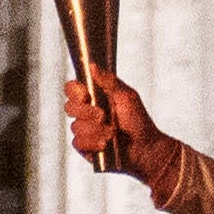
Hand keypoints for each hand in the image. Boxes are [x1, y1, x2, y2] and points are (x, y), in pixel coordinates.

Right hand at [60, 73, 182, 181]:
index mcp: (94, 96)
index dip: (74, 91)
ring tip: (112, 133)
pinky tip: (106, 144)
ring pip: (75, 126)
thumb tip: (92, 65)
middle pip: (69, 107)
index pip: (72, 89)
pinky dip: (93, 143)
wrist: (145, 148)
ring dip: (96, 130)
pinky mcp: (85, 147)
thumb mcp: (126, 96)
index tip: (86, 95)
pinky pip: (78, 142)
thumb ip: (108, 81)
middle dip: (87, 112)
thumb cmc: (138, 120)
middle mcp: (86, 112)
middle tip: (103, 116)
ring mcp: (84, 130)